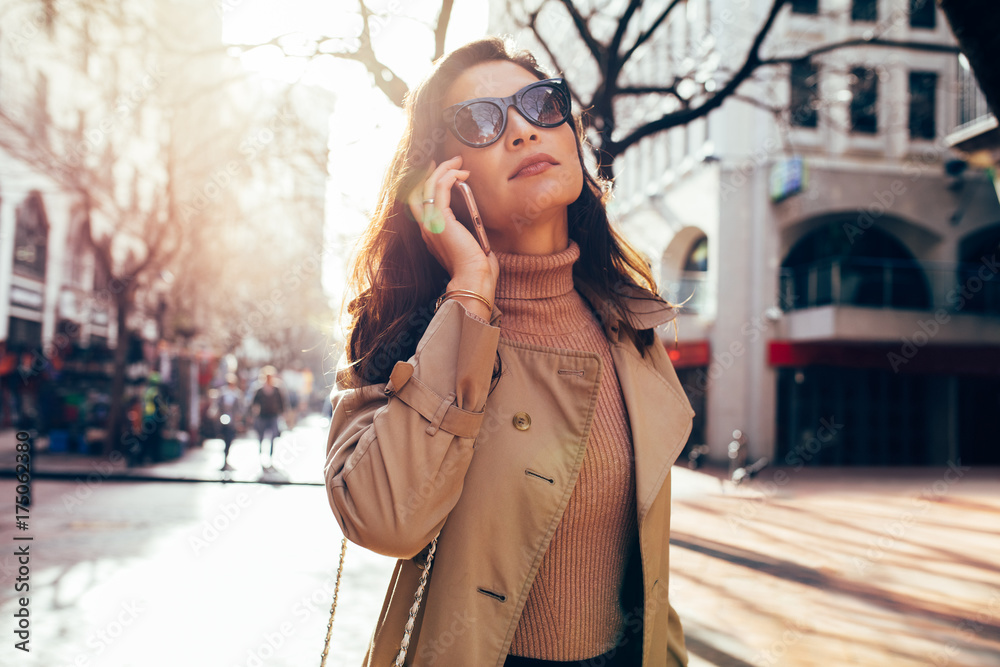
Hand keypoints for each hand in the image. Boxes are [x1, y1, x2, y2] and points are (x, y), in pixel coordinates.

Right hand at [407, 157, 498, 306]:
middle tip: (450, 160)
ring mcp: (431, 224)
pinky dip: (450, 176)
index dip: (427, 184)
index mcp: (432, 234)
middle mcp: (426, 228)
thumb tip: (474, 216)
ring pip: (430, 185)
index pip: (421, 204)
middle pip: (420, 190)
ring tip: (459, 161)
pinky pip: (440, 188)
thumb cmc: (476, 268)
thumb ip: (466, 229)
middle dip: (433, 171)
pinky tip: (461, 172)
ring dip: (444, 169)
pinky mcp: (441, 220)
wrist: (473, 279)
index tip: (439, 170)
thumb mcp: (469, 244)